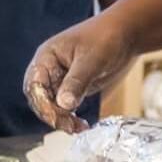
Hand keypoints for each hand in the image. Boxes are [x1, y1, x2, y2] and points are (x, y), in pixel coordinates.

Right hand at [23, 9, 141, 132]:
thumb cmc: (107, 37)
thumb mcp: (92, 59)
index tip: (56, 116)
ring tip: (79, 128)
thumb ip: (76, 82)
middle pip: (40, 99)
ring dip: (62, 119)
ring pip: (52, 106)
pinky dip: (71, 118)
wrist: (126, 34)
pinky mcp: (73, 89)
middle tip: (70, 126)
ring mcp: (60, 80)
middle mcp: (49, 70)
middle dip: (52, 114)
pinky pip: (65, 108)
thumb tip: (63, 105)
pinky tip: (82, 125)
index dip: (42, 103)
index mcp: (46, 57)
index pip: (35, 85)